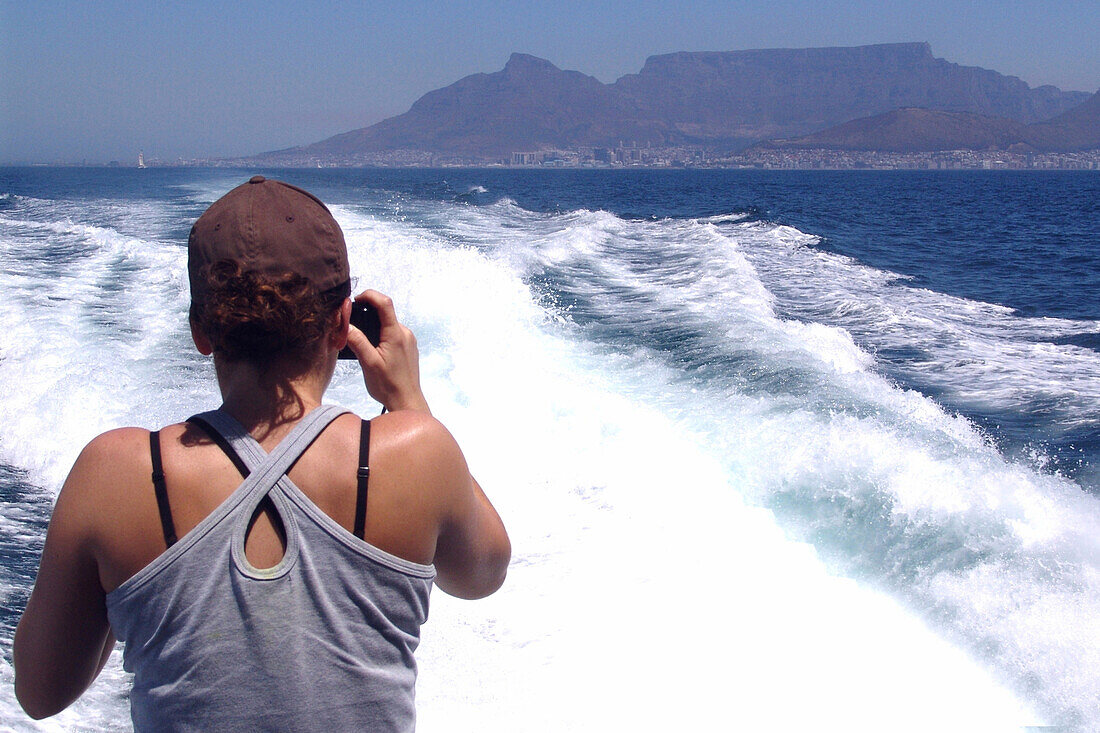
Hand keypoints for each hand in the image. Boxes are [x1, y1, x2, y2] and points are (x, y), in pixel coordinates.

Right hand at [345, 290, 430, 413]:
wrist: (406, 401)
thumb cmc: (389, 385)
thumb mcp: (368, 363)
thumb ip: (357, 341)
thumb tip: (344, 324)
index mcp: (396, 334)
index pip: (384, 303)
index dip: (369, 295)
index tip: (355, 300)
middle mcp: (405, 333)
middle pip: (385, 312)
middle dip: (367, 312)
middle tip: (352, 323)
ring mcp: (408, 340)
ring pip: (388, 323)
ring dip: (374, 325)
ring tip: (360, 339)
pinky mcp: (408, 347)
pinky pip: (393, 333)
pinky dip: (380, 334)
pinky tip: (372, 348)